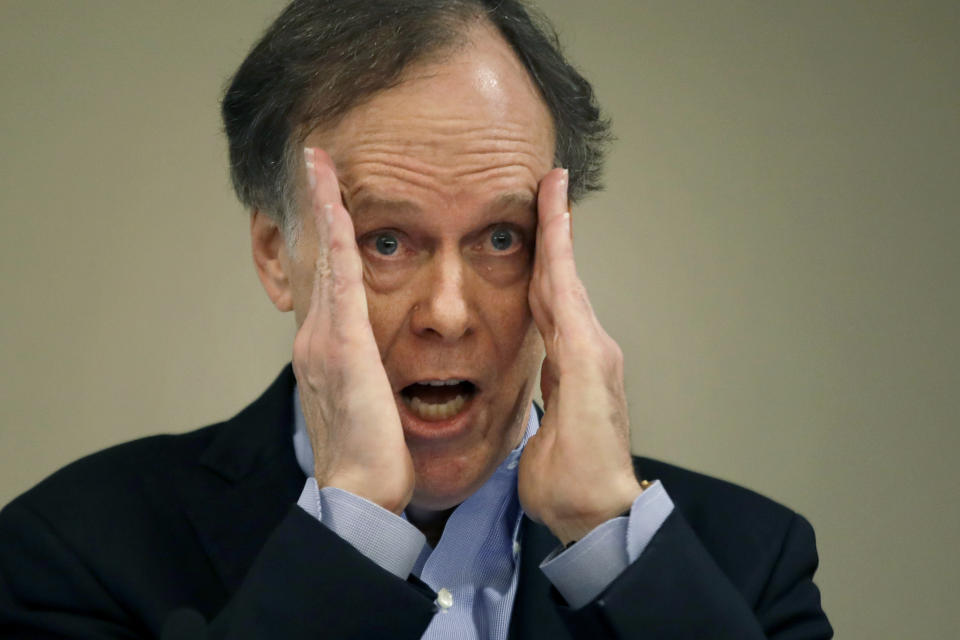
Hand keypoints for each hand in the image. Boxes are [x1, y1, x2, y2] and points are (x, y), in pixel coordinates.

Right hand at [293, 148, 413, 513]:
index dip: (328, 234)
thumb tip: (376, 358)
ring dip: (324, 209)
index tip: (331, 197)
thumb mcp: (367, 399)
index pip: (329, 278)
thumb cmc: (374, 452)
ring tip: (320, 165)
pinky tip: (339, 208)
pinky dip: (338, 241)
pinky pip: (342, 283)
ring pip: (327, 260)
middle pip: (320, 257)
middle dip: (319, 206)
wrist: (361, 489)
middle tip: (316, 160)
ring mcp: (326, 339)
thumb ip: (367, 369)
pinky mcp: (344, 348)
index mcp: (328, 348)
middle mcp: (318, 336)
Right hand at [518, 168, 642, 544]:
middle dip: (555, 231)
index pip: (564, 280)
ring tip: (541, 224)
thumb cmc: (579, 477)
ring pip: (559, 296)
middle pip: (563, 278)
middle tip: (548, 188)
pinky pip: (553, 323)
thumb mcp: (573, 425)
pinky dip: (544, 293)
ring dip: (551, 257)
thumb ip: (568, 374)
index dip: (557, 232)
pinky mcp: (565, 379)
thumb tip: (562, 332)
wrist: (593, 511)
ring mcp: (577, 362)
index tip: (555, 188)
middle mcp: (586, 348)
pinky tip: (535, 289)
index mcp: (585, 352)